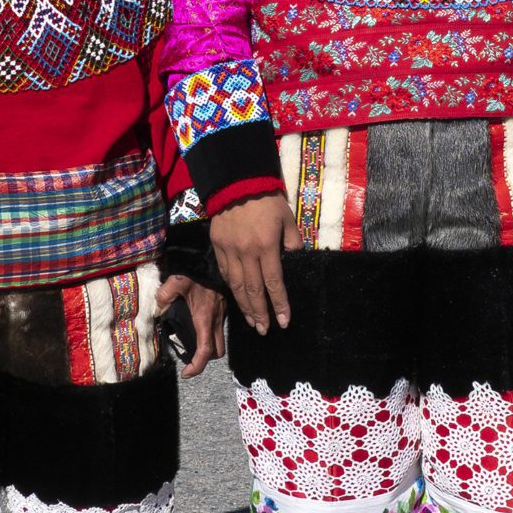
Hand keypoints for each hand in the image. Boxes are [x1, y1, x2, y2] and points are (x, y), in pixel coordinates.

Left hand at [156, 275, 225, 376]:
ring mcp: (220, 315)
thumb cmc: (197, 270)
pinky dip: (208, 335)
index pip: (205, 350)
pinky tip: (195, 325)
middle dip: (204, 360)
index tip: (187, 373)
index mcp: (204, 318)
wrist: (212, 258)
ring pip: (219, 341)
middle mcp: (215, 320)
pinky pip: (217, 329)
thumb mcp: (177, 281)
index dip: (197, 366)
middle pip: (216, 351)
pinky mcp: (221, 310)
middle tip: (189, 359)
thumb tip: (158, 307)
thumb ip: (165, 295)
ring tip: (190, 344)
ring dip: (207, 348)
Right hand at [212, 192, 302, 334]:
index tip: (283, 321)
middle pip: (253, 290)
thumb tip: (294, 259)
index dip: (279, 304)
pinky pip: (225, 273)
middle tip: (265, 330)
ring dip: (244, 307)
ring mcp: (229, 251)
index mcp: (267, 247)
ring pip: (236, 286)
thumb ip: (292, 241)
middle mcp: (247, 253)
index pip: (274, 283)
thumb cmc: (267, 200)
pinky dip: (232, 289)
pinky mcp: (217, 246)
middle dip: (260, 313)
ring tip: (252, 322)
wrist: (236, 183)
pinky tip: (238, 298)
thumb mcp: (287, 218)